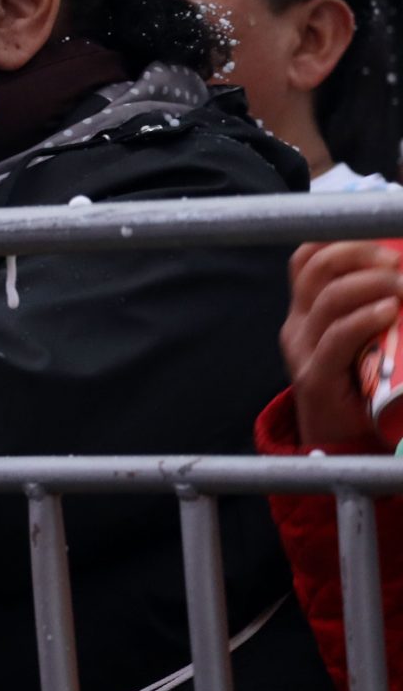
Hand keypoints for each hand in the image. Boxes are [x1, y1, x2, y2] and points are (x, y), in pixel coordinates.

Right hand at [283, 240, 402, 448]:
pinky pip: (337, 337)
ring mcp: (302, 351)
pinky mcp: (315, 378)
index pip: (307, 258)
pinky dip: (365, 318)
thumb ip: (377, 314)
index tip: (381, 240)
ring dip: (370, 283)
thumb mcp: (364, 343)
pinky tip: (390, 311)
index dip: (341, 240)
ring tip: (401, 286)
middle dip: (358, 253)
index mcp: (306, 313)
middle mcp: (297, 326)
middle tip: (395, 259)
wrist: (341, 449)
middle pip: (315, 268)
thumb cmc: (363, 392)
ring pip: (327, 297)